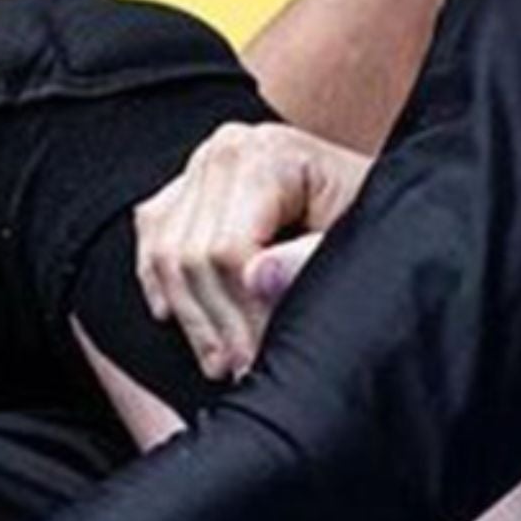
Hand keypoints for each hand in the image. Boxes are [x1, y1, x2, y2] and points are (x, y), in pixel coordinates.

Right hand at [133, 122, 367, 378]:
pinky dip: (160, 282)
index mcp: (267, 155)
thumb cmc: (366, 216)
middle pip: (190, 255)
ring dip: (190, 315)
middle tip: (242, 369)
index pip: (227, 249)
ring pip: (165, 254)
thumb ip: (309, 260)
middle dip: (215, 323)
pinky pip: (153, 237)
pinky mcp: (186, 185)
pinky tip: (174, 319)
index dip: (242, 314)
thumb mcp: (355, 239)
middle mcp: (225, 150)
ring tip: (221, 360)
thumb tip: (257, 278)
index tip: (260, 358)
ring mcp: (201, 165)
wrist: (367, 194)